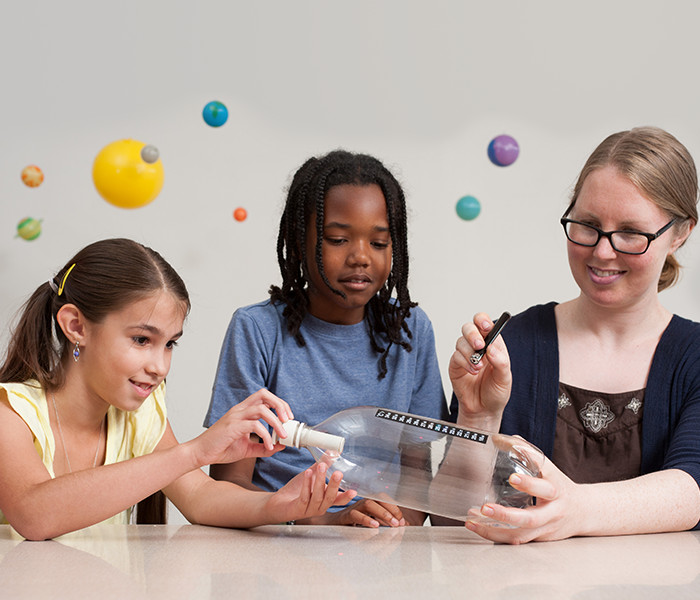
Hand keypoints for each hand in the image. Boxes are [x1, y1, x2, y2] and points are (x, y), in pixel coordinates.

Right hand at [189, 389, 293, 467]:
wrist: (200, 454)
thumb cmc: (220, 448)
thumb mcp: (247, 449)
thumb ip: (263, 446)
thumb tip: (281, 446)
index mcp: (243, 411)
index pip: (265, 397)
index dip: (279, 404)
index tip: (288, 418)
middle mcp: (240, 410)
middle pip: (264, 394)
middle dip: (280, 405)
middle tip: (288, 420)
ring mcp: (235, 416)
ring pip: (261, 408)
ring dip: (276, 421)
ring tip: (282, 435)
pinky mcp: (232, 426)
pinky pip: (254, 425)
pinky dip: (265, 435)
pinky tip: (268, 445)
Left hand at [265, 463, 356, 522]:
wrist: (278, 503)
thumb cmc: (297, 491)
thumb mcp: (311, 476)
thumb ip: (322, 465)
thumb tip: (333, 451)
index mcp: (325, 501)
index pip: (338, 500)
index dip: (346, 496)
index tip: (354, 491)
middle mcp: (319, 508)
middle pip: (330, 498)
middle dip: (334, 485)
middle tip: (338, 473)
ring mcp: (309, 510)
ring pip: (317, 496)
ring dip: (320, 481)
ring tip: (322, 467)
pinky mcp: (298, 509)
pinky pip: (304, 496)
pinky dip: (306, 484)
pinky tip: (308, 473)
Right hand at [306, 497, 407, 527]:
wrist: (331, 526)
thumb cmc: (354, 525)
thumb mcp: (372, 522)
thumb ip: (386, 522)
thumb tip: (404, 525)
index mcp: (370, 501)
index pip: (384, 498)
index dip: (395, 508)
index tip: (402, 521)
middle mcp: (362, 501)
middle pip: (378, 498)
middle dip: (391, 510)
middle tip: (399, 523)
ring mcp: (354, 507)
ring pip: (368, 504)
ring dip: (382, 513)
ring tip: (391, 524)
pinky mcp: (345, 516)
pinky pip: (355, 515)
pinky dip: (366, 520)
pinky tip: (375, 526)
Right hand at [449, 312, 511, 427]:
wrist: (483, 410)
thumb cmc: (496, 392)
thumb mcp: (505, 378)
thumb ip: (500, 361)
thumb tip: (491, 348)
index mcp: (493, 344)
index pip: (485, 324)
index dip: (483, 320)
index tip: (486, 326)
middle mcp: (478, 347)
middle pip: (469, 328)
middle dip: (473, 334)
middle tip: (479, 346)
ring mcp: (466, 355)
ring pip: (461, 341)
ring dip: (469, 353)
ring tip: (478, 367)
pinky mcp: (456, 365)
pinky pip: (455, 356)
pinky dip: (464, 363)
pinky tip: (472, 373)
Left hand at [465, 456, 580, 543]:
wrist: (585, 512)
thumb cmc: (560, 486)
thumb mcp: (549, 468)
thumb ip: (526, 452)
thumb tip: (500, 438)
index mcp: (556, 488)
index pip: (544, 485)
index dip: (529, 482)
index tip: (512, 478)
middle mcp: (552, 511)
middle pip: (531, 518)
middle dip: (506, 515)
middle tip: (485, 507)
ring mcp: (545, 527)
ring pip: (520, 534)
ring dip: (494, 528)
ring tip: (474, 519)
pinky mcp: (538, 538)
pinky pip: (516, 540)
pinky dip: (495, 535)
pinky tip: (478, 527)